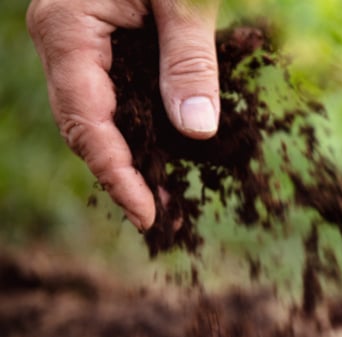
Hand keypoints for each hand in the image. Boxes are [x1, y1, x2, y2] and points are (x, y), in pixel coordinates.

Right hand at [27, 0, 220, 230]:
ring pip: (95, 114)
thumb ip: (190, 64)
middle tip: (162, 220)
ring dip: (129, 156)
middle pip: (85, 126)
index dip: (118, 174)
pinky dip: (136, 126)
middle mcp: (61, 39)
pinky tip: (163, 153)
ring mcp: (75, 40)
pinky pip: (110, 92)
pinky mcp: (97, 38)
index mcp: (67, 29)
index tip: (149, 215)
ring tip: (163, 199)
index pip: (88, 122)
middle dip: (122, 175)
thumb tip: (197, 134)